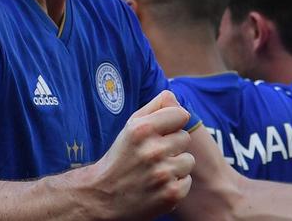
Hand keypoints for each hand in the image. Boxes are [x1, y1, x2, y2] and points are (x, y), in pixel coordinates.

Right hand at [88, 90, 194, 219]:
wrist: (103, 196)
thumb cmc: (121, 156)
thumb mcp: (131, 126)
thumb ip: (154, 107)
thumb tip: (172, 95)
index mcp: (142, 129)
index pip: (181, 115)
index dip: (172, 123)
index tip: (162, 132)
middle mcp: (153, 151)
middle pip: (185, 138)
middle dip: (172, 145)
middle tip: (153, 155)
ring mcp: (162, 174)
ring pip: (188, 160)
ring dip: (176, 166)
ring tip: (156, 171)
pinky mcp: (171, 194)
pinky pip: (187, 181)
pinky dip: (176, 184)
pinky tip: (158, 186)